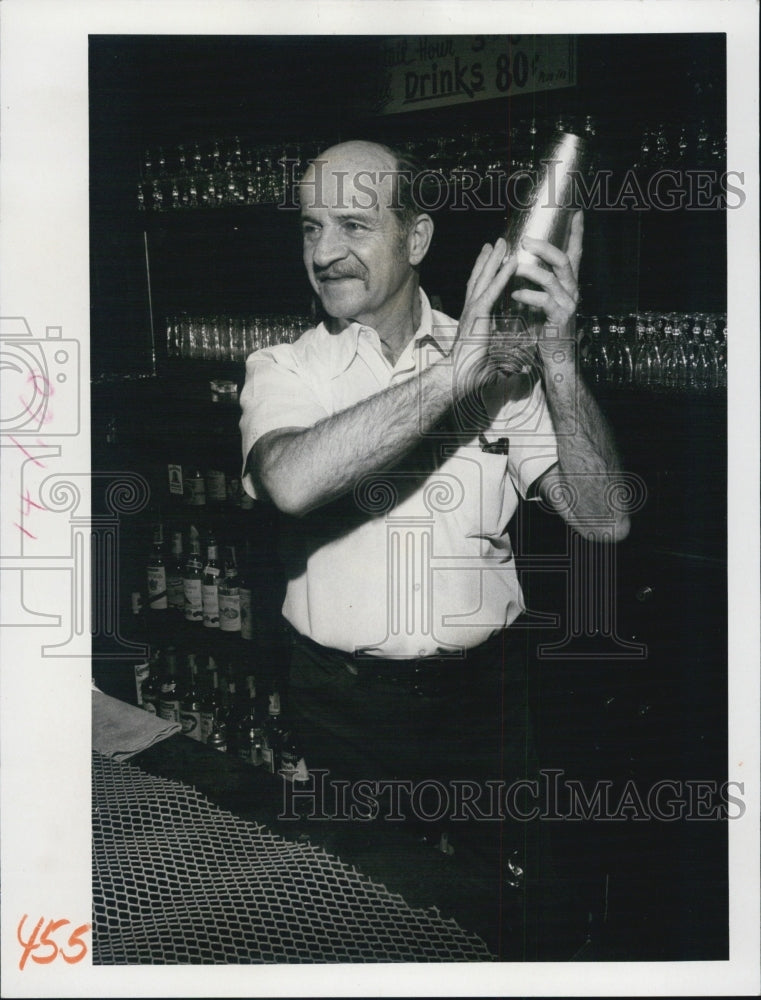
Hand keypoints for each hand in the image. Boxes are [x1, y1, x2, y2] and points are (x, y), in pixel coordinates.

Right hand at [451, 237, 516, 397]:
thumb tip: (524, 366)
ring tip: (501, 243)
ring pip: (483, 279)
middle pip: (479, 279)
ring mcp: (472, 311)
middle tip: (496, 242)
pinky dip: (501, 275)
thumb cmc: (471, 373)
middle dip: (488, 260)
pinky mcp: (478, 315)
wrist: (456, 378)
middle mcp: (470, 311)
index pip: (479, 291)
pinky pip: (492, 291)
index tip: (490, 259)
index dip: (484, 274)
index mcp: (473, 319)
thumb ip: (510, 360)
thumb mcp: (495, 362)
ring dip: (493, 260)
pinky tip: (511, 262)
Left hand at [510, 210, 583, 358]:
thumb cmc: (545, 326)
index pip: (575, 252)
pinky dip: (527, 295)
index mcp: (568, 282)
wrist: (555, 354)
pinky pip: (544, 301)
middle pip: (563, 260)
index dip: (577, 233)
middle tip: (525, 239)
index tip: (577, 212)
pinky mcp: (560, 318)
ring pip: (551, 279)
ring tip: (514, 267)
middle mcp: (572, 290)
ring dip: (531, 270)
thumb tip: (521, 263)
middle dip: (544, 247)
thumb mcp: (543, 300)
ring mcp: (568, 303)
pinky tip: (515, 294)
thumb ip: (539, 283)